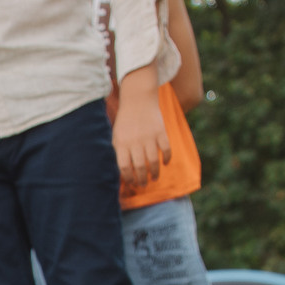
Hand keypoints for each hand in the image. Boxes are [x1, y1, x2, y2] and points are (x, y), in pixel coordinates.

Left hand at [113, 69, 169, 193]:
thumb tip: (123, 173)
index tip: (131, 183)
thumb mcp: (116, 136)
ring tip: (154, 178)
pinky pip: (166, 149)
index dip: (128, 178)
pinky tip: (165, 163)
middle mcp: (135, 141)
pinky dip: (167, 158)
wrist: (138, 99)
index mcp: (121, 143)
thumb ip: (119, 152)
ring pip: (154, 161)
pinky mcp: (161, 131)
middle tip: (144, 184)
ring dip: (155, 173)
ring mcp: (149, 136)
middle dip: (142, 179)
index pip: (124, 167)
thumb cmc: (125, 122)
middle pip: (140, 167)